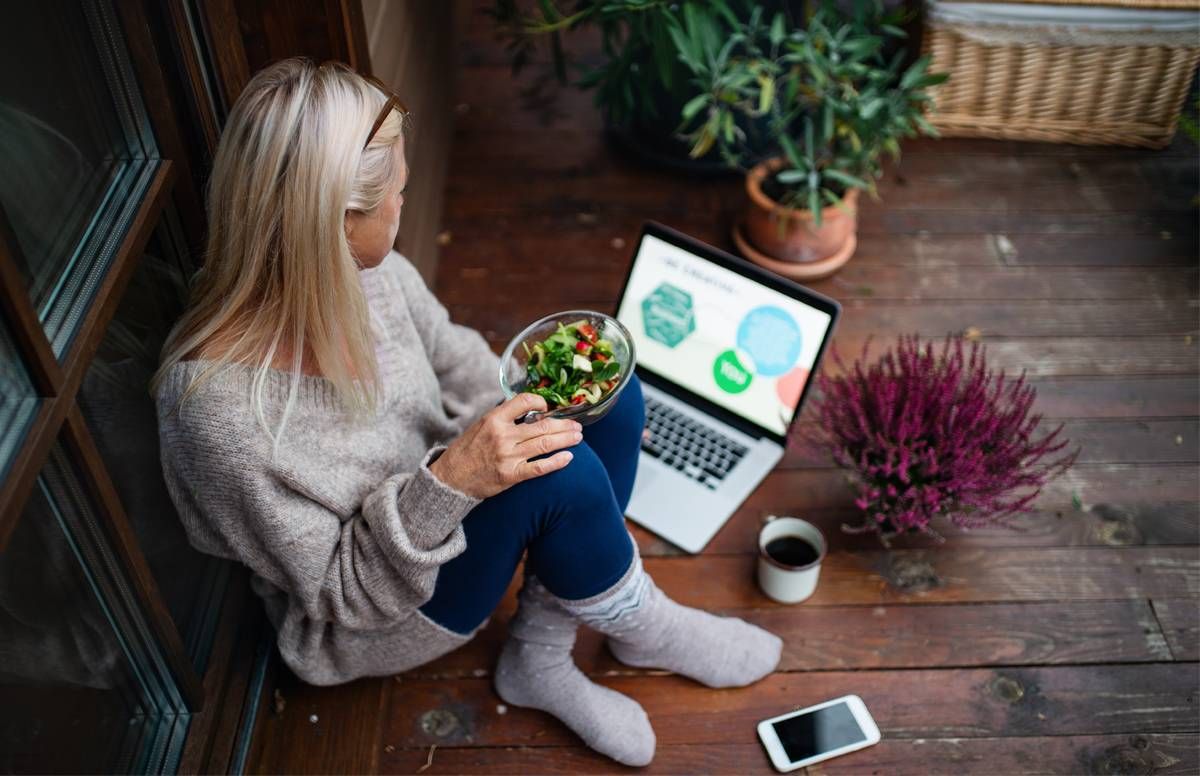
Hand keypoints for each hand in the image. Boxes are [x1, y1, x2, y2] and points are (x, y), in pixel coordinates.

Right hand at [429, 392, 582, 498]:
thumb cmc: (468, 450)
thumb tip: (530, 408)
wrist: (451, 478)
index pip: (524, 401)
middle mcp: (502, 436)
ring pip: (545, 444)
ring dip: (565, 440)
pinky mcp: (511, 475)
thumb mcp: (481, 425)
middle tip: (577, 425)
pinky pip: (539, 468)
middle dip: (564, 425)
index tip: (549, 407)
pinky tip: (568, 457)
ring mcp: (508, 456)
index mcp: (494, 419)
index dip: (541, 402)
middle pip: (542, 425)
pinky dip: (556, 462)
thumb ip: (504, 417)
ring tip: (577, 437)